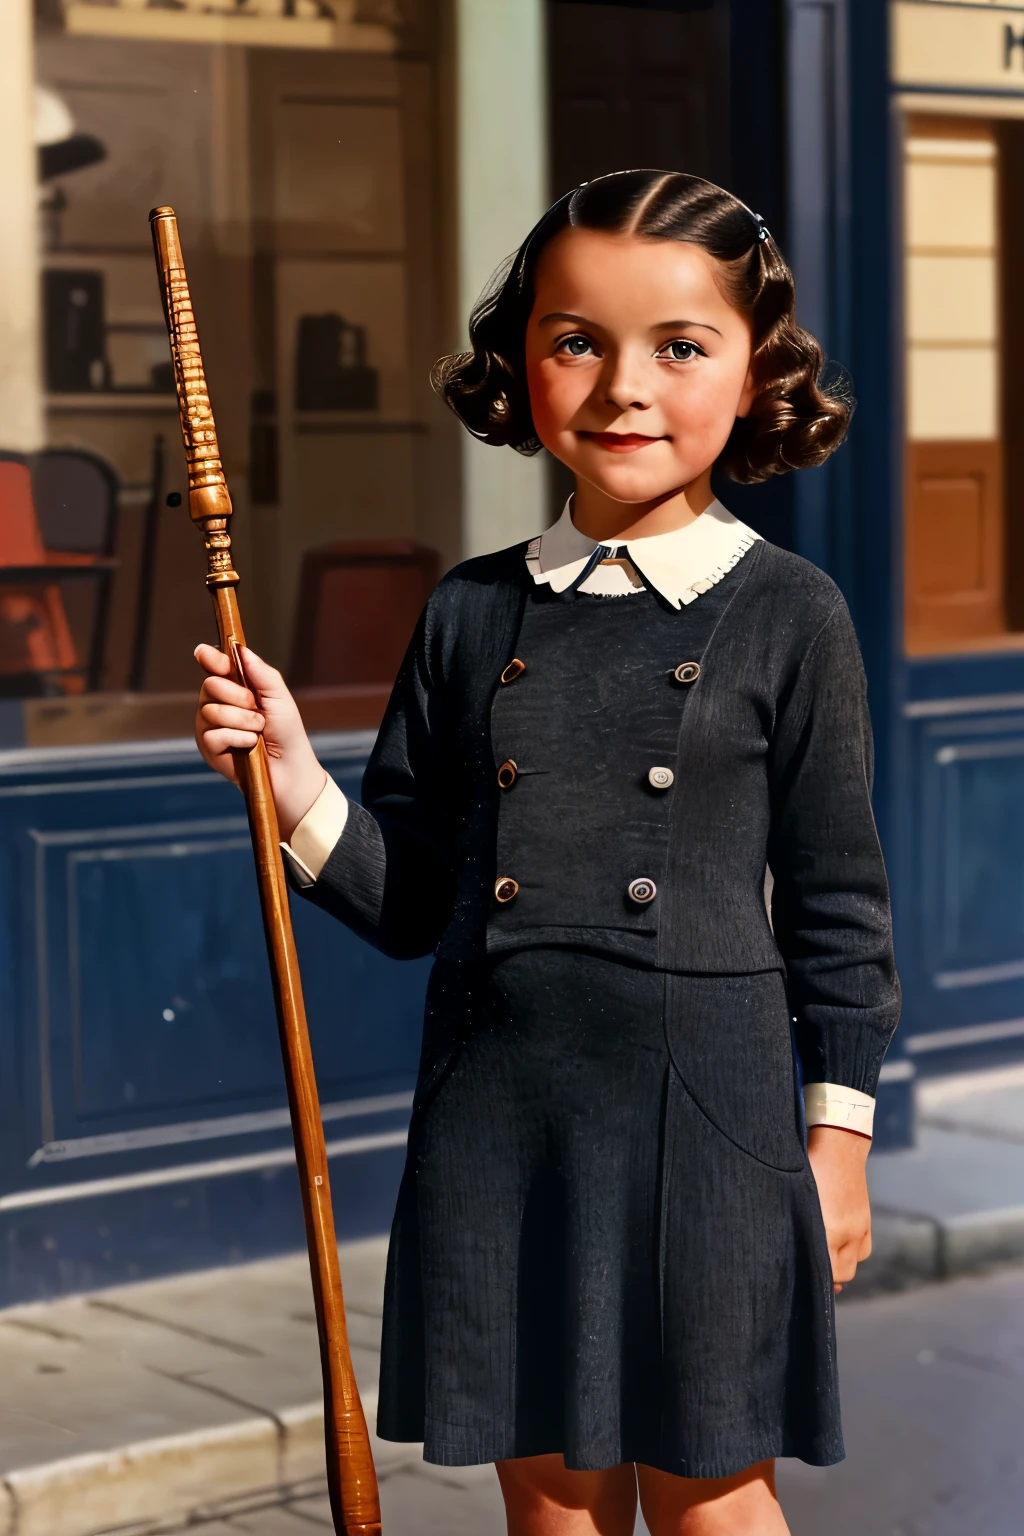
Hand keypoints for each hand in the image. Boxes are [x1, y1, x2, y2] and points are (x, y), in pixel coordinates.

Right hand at [194, 643, 326, 839]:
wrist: (290, 769)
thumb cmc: (287, 733)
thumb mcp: (279, 698)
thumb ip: (262, 673)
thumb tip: (240, 649)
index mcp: (235, 688)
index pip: (214, 666)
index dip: (211, 659)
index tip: (207, 655)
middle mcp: (218, 704)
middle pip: (210, 685)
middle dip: (238, 696)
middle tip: (257, 709)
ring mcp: (210, 726)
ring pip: (211, 711)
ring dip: (243, 721)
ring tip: (258, 731)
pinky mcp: (208, 748)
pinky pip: (213, 734)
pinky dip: (238, 738)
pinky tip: (249, 746)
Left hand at [807, 1125, 871, 1293]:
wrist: (838, 1143)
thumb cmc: (809, 1166)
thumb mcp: (798, 1196)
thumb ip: (797, 1224)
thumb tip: (792, 1247)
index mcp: (830, 1228)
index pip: (829, 1272)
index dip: (817, 1280)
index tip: (802, 1279)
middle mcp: (849, 1232)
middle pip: (844, 1273)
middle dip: (829, 1277)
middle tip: (810, 1272)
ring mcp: (861, 1226)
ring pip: (854, 1263)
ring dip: (841, 1264)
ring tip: (823, 1257)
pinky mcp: (866, 1219)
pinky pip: (863, 1249)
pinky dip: (852, 1252)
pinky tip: (838, 1244)